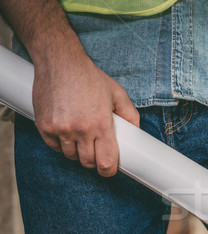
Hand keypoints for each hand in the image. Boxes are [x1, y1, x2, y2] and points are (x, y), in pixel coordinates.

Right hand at [32, 47, 139, 176]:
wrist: (60, 61)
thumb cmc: (90, 77)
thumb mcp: (117, 94)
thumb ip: (130, 115)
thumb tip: (136, 133)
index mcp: (101, 124)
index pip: (106, 162)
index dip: (109, 170)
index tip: (109, 169)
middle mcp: (80, 129)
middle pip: (88, 162)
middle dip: (94, 160)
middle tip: (96, 150)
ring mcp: (60, 129)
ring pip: (71, 156)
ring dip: (77, 152)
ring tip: (81, 137)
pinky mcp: (44, 126)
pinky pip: (54, 147)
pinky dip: (61, 144)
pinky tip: (67, 132)